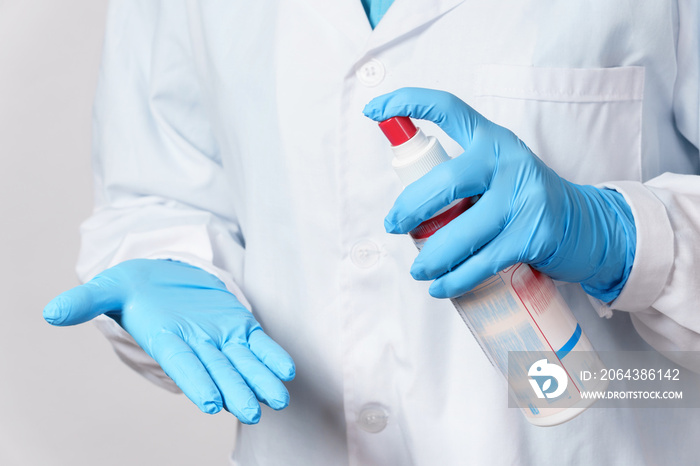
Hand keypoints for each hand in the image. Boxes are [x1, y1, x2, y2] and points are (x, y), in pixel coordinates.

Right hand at [43, 259, 294, 423]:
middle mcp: (196, 344)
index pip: (182, 363)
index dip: (195, 381)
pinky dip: (272, 356)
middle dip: (235, 390)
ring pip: (243, 362)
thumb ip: (88, 301)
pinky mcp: (238, 326)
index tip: (209, 403)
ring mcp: (220, 337)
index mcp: (166, 339)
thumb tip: (52, 312)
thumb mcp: (110, 286)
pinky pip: (258, 344)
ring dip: (260, 380)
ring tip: (279, 399)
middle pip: (217, 370)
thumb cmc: (135, 287)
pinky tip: (287, 371)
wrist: (163, 278)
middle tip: (253, 411)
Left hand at [364, 88, 635, 301]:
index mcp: (492, 140)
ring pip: (459, 232)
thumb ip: (462, 175)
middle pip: (443, 182)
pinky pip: (480, 263)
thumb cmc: (526, 199)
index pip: (448, 109)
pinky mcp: (532, 235)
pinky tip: (440, 287)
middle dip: (408, 209)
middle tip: (393, 225)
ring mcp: (523, 199)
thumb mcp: (498, 172)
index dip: (409, 103)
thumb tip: (407, 201)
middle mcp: (507, 162)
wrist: (587, 225)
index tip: (375, 109)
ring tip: (418, 269)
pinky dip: (454, 280)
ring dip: (429, 257)